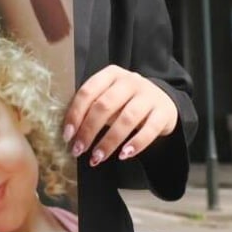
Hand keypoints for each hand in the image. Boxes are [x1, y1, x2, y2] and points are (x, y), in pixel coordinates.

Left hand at [63, 65, 177, 166]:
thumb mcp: (109, 97)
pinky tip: (123, 155)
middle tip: (78, 150)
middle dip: (89, 130)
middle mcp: (130, 81)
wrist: (162, 101)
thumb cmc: (126, 101)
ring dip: (109, 141)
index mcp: (111, 74)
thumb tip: (70, 134)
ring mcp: (149, 95)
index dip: (75, 114)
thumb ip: (92, 107)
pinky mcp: (163, 112)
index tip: (67, 135)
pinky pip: (149, 130)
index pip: (88, 91)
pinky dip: (135, 144)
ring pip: (126, 119)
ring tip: (97, 157)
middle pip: (105, 105)